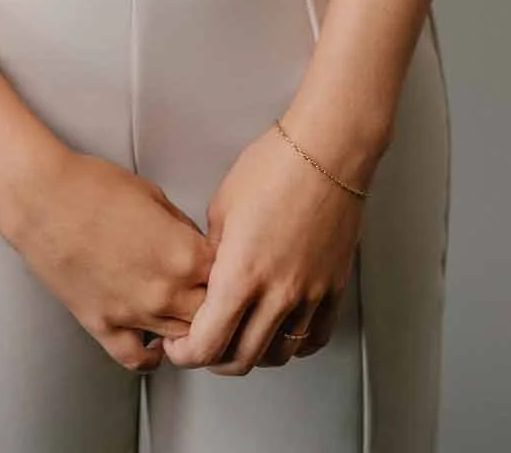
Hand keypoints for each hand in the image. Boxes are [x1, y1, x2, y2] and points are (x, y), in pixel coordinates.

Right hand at [6, 147, 215, 372]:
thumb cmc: (90, 186)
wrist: (41, 197)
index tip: (226, 268)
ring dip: (187, 329)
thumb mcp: (153, 194)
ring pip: (181, 341)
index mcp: (185, 254)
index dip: (230, 271)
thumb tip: (195, 245)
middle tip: (209, 294)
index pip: (230, 279)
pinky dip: (151, 356)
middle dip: (215, 304)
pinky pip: (137, 359)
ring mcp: (134, 314)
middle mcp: (165, 291)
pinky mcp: (103, 325)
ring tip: (187, 315)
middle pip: (212, 316)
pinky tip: (154, 343)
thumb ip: (182, 228)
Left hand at [159, 124, 362, 374]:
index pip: (207, 344)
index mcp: (241, 275)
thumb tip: (208, 279)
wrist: (326, 150)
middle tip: (202, 343)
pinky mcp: (333, 288)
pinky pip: (314, 338)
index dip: (185, 353)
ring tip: (239, 336)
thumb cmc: (274, 166)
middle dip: (213, 359)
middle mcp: (277, 294)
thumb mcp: (222, 208)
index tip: (177, 344)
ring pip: (277, 355)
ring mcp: (309, 295)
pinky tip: (282, 331)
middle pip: (241, 359)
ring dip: (253, 354)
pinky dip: (294, 344)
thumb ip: (212, 254)